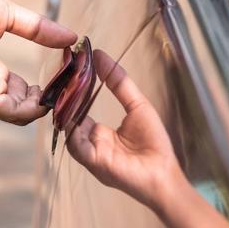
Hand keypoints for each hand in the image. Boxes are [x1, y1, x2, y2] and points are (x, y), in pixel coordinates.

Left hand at [0, 0, 76, 124]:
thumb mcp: (8, 17)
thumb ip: (38, 29)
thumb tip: (71, 37)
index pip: (21, 90)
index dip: (43, 89)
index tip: (65, 78)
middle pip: (22, 106)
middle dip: (48, 101)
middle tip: (69, 88)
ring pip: (19, 114)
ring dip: (43, 107)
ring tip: (62, 91)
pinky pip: (10, 112)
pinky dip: (31, 109)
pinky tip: (47, 96)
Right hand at [67, 50, 180, 209]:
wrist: (163, 172)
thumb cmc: (153, 142)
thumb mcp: (137, 105)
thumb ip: (119, 82)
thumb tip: (100, 56)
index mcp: (98, 132)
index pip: (78, 109)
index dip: (73, 91)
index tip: (71, 70)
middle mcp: (90, 142)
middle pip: (69, 119)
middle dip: (66, 99)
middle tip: (65, 76)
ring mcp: (90, 152)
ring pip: (68, 130)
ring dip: (67, 112)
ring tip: (69, 91)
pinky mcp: (94, 161)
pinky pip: (76, 145)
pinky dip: (73, 131)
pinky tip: (76, 115)